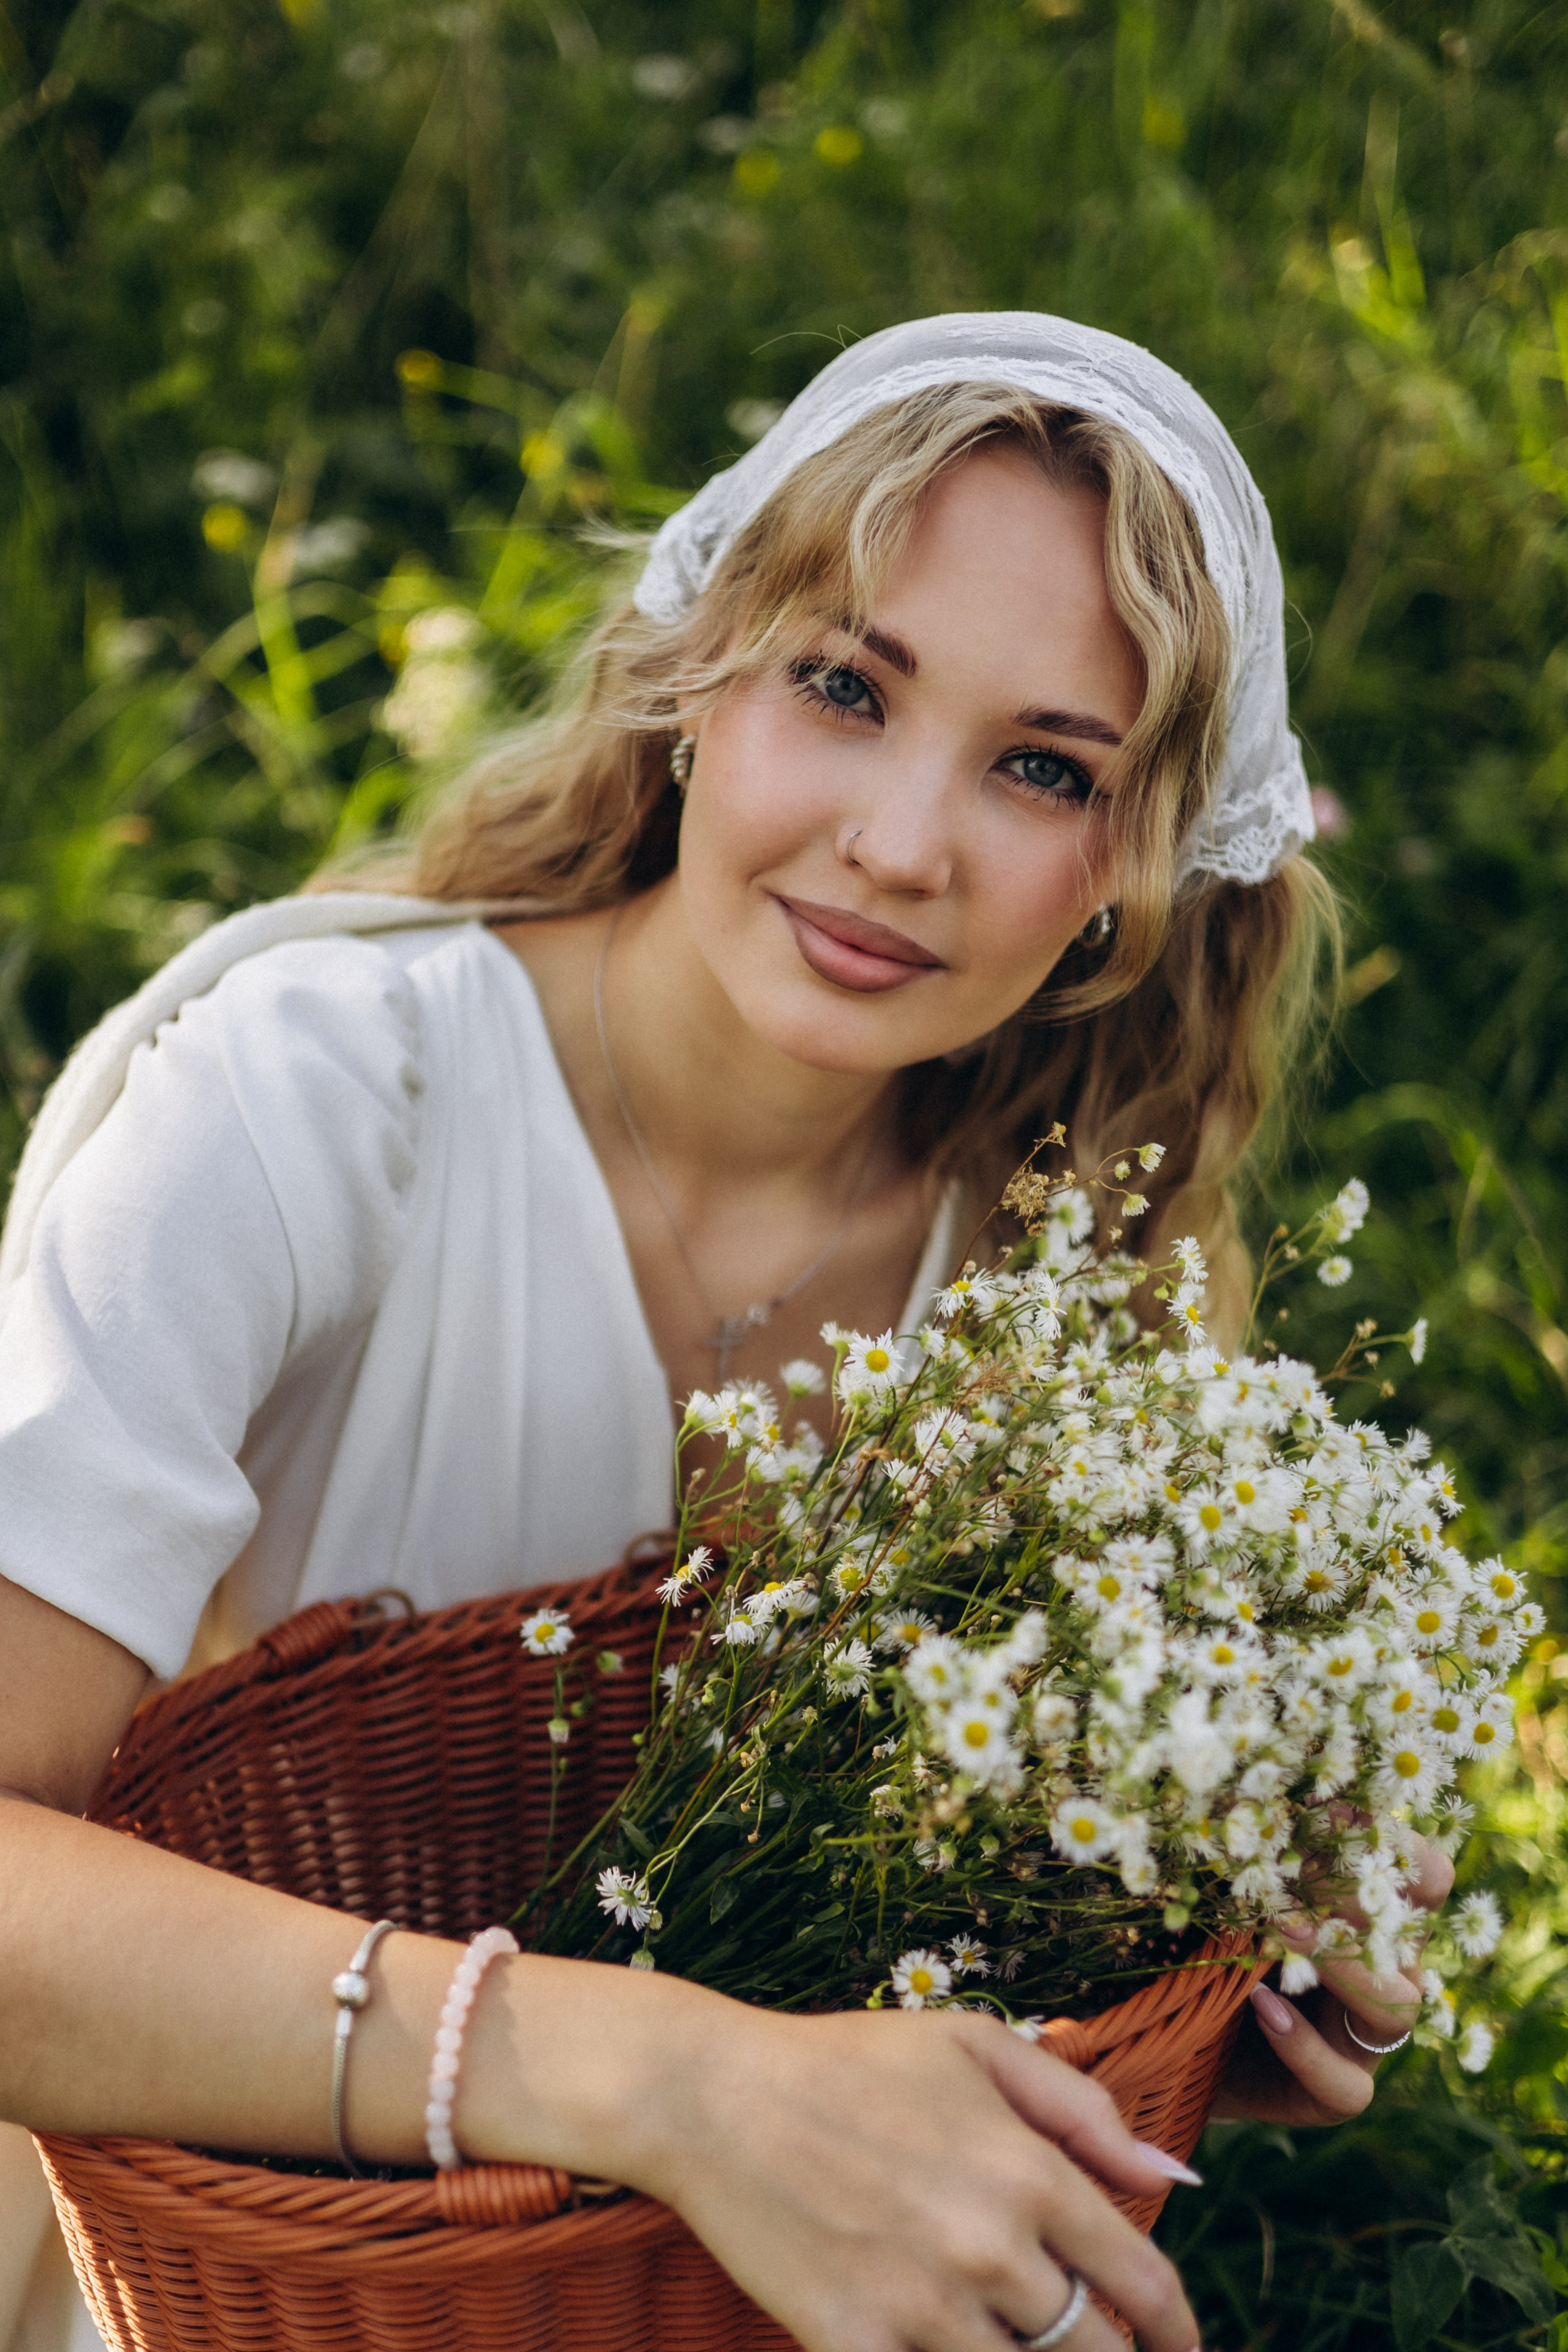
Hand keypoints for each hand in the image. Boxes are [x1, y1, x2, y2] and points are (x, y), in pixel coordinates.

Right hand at [650, 1998, 1204, 2351]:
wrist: (714, 2095)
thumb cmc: (849, 2061)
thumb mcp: (975, 2047)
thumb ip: (1083, 2110)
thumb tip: (1173, 2177)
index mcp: (1030, 2172)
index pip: (1144, 2284)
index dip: (1180, 2333)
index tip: (1184, 2350)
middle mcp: (991, 2247)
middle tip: (1089, 2348)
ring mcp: (922, 2306)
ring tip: (1007, 2339)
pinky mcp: (854, 2346)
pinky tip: (942, 2350)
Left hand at [1211, 1829, 1453, 2126]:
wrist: (1184, 2034)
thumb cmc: (1217, 1941)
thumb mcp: (1236, 1890)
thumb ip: (1259, 1854)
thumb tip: (1251, 1793)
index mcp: (1379, 1918)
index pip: (1426, 1875)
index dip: (1391, 1841)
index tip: (1330, 1809)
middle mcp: (1389, 1975)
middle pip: (1412, 1932)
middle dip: (1358, 1891)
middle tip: (1295, 1863)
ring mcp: (1366, 2038)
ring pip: (1396, 2006)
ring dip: (1342, 1962)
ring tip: (1283, 1928)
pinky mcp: (1338, 2092)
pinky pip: (1343, 2080)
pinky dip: (1301, 2043)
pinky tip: (1261, 2005)